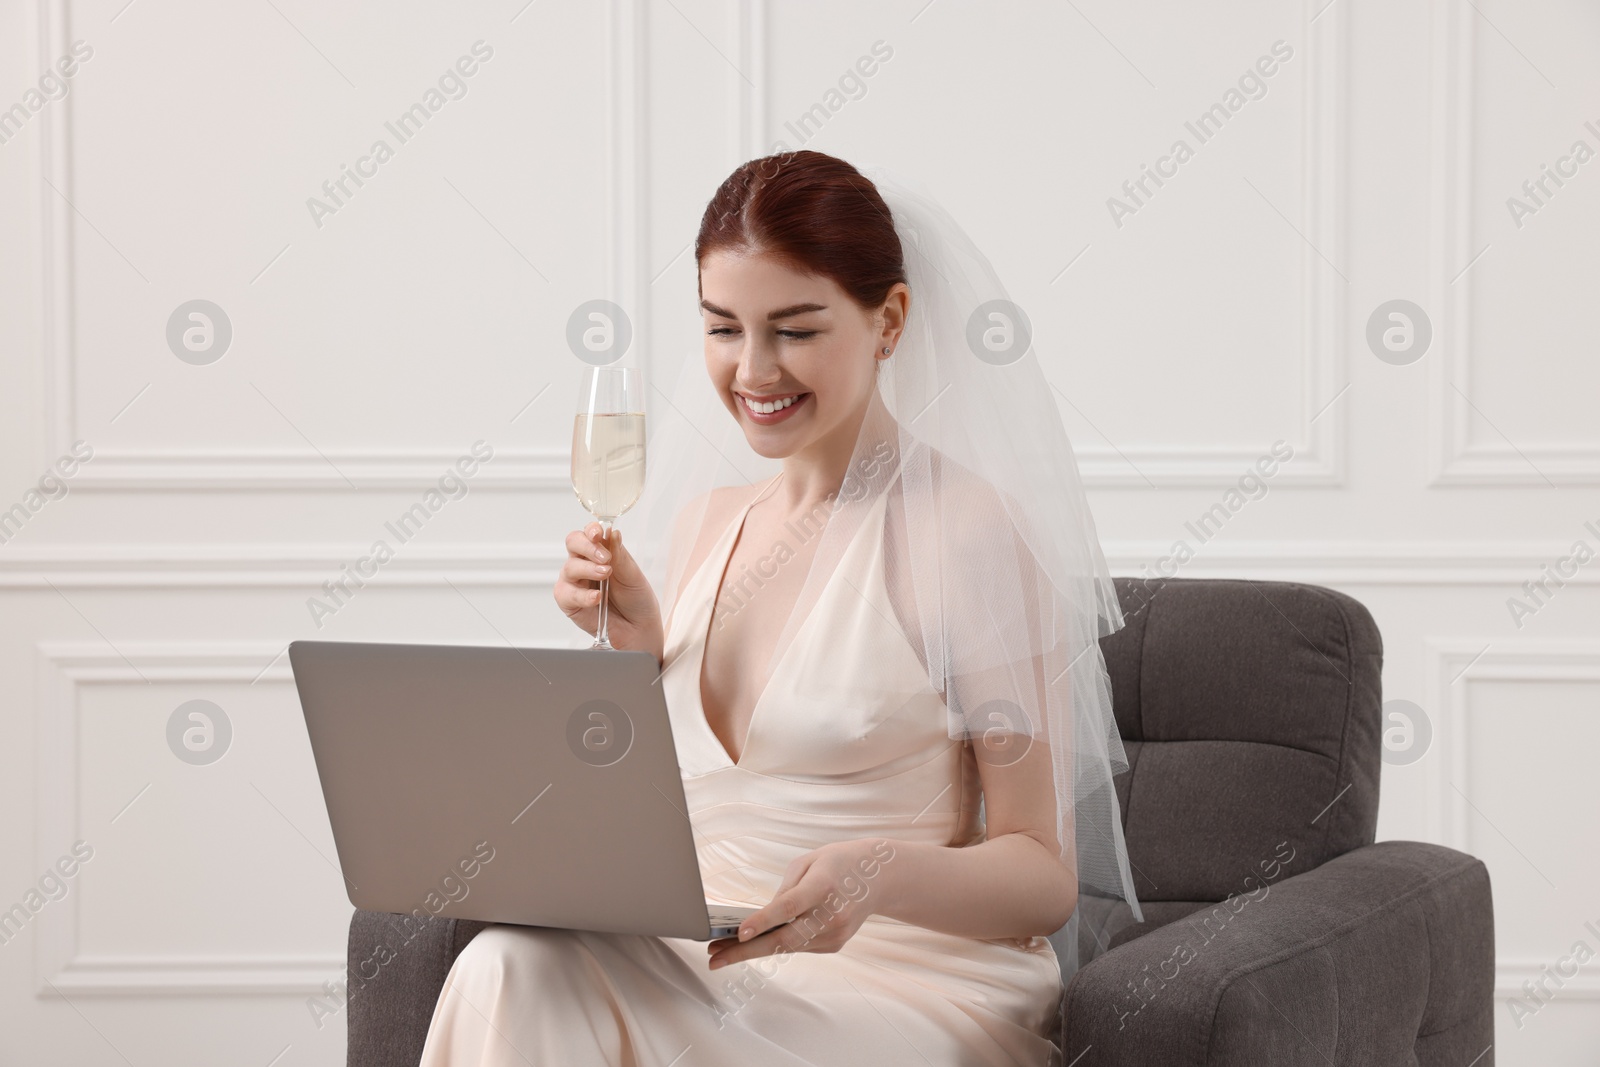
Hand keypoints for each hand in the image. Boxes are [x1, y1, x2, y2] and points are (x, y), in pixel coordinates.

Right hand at [556, 523, 662, 660]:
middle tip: (604, 558)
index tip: (598, 532)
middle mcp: (583, 563)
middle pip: (572, 543)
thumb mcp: (633, 575)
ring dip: (588, 569)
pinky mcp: (569, 602)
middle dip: (587, 547)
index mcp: (599, 552)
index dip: (591, 529)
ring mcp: (574, 582)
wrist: (639, 628)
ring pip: (569, 567)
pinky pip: (566, 594)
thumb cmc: (636, 600)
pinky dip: (582, 595)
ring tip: (605, 575)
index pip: (588, 533)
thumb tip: (612, 533)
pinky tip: (597, 598)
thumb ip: (620, 555)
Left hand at [707, 838, 896, 969]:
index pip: (790, 906)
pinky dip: (775, 945)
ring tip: (721, 953)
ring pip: (788, 947)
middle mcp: (832, 914)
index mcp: (824, 885)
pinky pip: (798, 947)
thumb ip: (785, 890)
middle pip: (785, 939)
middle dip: (745, 951)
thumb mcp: (808, 862)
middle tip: (715, 958)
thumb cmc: (838, 863)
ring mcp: (835, 934)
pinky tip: (752, 944)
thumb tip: (762, 919)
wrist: (878, 877)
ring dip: (752, 951)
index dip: (763, 921)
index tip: (739, 933)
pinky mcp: (834, 945)